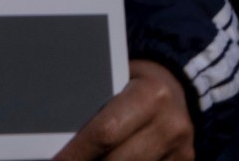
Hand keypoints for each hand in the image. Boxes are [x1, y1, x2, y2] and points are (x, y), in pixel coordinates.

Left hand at [52, 59, 191, 160]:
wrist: (175, 87)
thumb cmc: (134, 84)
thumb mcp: (115, 85)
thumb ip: (94, 110)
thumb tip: (59, 141)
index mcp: (150, 95)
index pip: (104, 134)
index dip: (75, 154)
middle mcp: (170, 124)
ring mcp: (179, 148)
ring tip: (92, 160)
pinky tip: (110, 159)